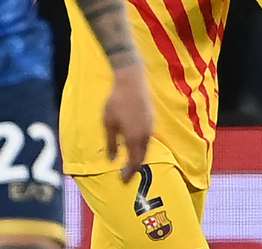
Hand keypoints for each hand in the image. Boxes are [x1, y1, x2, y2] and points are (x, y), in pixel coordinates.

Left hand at [105, 62, 153, 181]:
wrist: (132, 80)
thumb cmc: (116, 101)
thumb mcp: (109, 123)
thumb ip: (111, 143)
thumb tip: (112, 160)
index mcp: (135, 137)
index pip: (135, 162)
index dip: (129, 173)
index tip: (123, 181)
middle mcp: (146, 134)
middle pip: (143, 156)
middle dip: (136, 167)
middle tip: (127, 175)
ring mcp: (150, 126)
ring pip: (147, 147)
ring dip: (140, 156)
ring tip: (131, 161)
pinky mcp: (152, 119)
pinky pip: (148, 138)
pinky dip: (142, 146)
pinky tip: (135, 144)